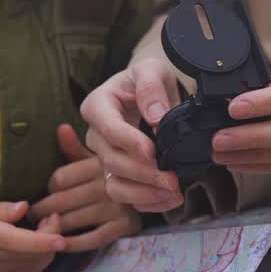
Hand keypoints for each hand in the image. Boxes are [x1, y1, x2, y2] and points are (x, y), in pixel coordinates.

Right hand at [0, 198, 65, 271]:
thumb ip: (2, 209)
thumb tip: (25, 208)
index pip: (21, 241)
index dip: (44, 240)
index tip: (62, 237)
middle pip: (33, 256)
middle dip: (51, 238)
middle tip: (52, 218)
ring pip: (32, 267)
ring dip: (46, 249)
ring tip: (45, 229)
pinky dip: (36, 260)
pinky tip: (35, 245)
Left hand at [29, 124, 141, 252]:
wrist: (157, 186)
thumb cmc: (116, 171)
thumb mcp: (98, 155)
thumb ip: (75, 147)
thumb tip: (61, 128)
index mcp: (98, 163)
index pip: (60, 178)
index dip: (48, 187)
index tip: (42, 192)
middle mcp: (106, 183)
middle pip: (62, 200)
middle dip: (43, 209)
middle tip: (32, 215)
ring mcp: (116, 205)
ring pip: (74, 220)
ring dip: (54, 227)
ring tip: (41, 229)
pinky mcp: (125, 225)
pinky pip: (93, 238)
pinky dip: (74, 243)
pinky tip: (61, 243)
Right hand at [81, 58, 185, 211]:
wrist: (151, 93)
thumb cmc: (148, 79)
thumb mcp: (151, 69)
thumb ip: (151, 87)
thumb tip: (155, 117)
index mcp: (98, 105)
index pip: (108, 128)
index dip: (129, 142)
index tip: (152, 151)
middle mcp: (96, 134)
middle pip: (112, 161)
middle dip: (143, 173)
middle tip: (172, 178)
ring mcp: (105, 157)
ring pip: (115, 186)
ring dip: (144, 193)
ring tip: (173, 193)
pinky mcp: (118, 175)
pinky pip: (126, 197)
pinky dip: (148, 202)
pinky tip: (170, 198)